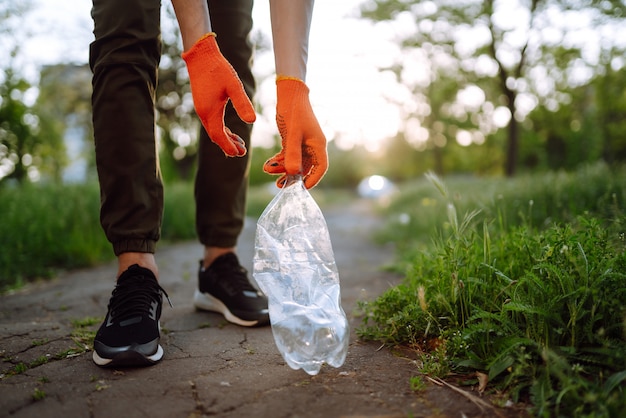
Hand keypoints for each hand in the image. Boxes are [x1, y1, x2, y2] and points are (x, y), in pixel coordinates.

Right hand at [182, 33, 255, 156]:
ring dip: (225, 138)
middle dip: (228, 145)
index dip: (229, 146)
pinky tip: (230, 130)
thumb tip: (252, 121)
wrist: (201, 56)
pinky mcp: (203, 104)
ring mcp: (202, 109)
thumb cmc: (218, 69)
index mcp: (210, 112)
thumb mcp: (234, 86)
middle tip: (242, 152)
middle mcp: (203, 113)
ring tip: (239, 143)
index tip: (240, 153)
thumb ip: (243, 103)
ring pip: (213, 130)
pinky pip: (211, 123)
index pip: (219, 136)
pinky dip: (220, 129)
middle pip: (215, 136)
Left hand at [263, 77, 326, 188]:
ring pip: (295, 163)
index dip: (313, 180)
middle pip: (306, 168)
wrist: (289, 95)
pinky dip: (279, 161)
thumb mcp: (293, 133)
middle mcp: (312, 146)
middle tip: (280, 185)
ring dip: (283, 169)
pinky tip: (268, 164)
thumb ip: (292, 154)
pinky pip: (288, 156)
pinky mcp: (293, 141)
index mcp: (318, 145)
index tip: (301, 188)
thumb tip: (291, 173)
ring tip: (269, 171)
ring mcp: (303, 144)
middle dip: (293, 177)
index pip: (320, 168)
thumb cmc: (294, 111)